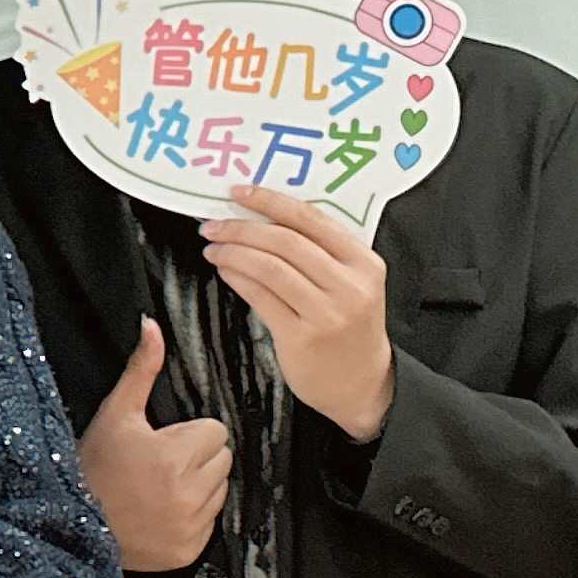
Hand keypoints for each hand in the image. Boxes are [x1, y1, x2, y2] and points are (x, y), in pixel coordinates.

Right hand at [80, 317, 232, 572]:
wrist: (72, 526)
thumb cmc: (91, 467)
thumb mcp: (115, 414)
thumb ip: (141, 369)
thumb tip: (151, 325)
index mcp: (173, 456)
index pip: (215, 431)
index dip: (188, 434)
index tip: (162, 443)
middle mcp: (186, 493)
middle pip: (222, 459)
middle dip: (197, 458)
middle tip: (160, 465)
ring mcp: (189, 526)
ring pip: (220, 489)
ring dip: (198, 486)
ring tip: (159, 488)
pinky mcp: (189, 550)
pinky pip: (210, 522)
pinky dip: (192, 517)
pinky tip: (161, 512)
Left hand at [202, 185, 394, 439]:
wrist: (362, 384)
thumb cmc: (350, 327)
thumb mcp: (353, 282)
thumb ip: (322, 252)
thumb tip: (264, 217)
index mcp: (364, 262)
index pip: (311, 219)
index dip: (270, 201)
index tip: (240, 193)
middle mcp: (349, 285)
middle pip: (286, 241)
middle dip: (242, 227)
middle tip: (214, 225)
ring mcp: (327, 313)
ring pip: (270, 268)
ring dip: (234, 252)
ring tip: (213, 247)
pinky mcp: (302, 337)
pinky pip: (262, 298)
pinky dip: (238, 278)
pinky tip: (225, 270)